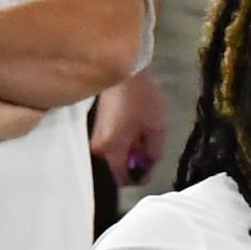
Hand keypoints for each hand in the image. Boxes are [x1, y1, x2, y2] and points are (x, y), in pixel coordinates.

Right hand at [91, 65, 170, 185]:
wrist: (124, 70)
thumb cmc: (141, 97)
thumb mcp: (157, 129)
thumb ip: (153, 154)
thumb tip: (148, 167)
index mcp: (111, 150)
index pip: (123, 179)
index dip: (139, 177)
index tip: (149, 168)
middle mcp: (97, 148)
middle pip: (117, 168)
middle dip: (134, 163)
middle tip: (149, 149)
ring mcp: (93, 137)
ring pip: (113, 156)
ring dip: (128, 151)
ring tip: (142, 134)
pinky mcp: (94, 128)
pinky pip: (109, 144)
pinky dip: (121, 142)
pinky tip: (132, 128)